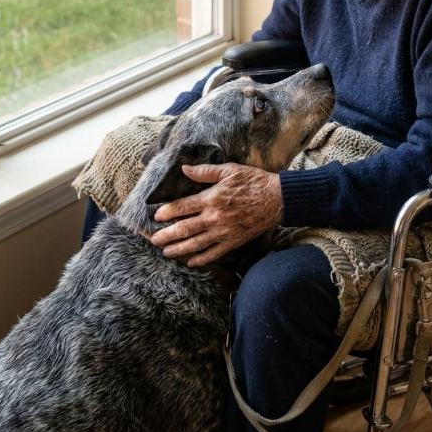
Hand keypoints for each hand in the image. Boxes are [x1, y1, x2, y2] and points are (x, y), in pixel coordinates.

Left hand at [150, 163, 282, 266]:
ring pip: (196, 244)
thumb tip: (184, 169)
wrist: (277, 199)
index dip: (167, 212)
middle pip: (185, 228)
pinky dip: (202, 259)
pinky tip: (191, 262)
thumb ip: (205, 172)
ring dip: (179, 249)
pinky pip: (214, 253)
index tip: (157, 217)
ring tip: (166, 253)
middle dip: (167, 235)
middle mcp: (214, 217)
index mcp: (211, 198)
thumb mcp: (229, 170)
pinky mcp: (234, 241)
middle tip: (154, 239)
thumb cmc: (253, 181)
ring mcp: (223, 232)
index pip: (183, 207)